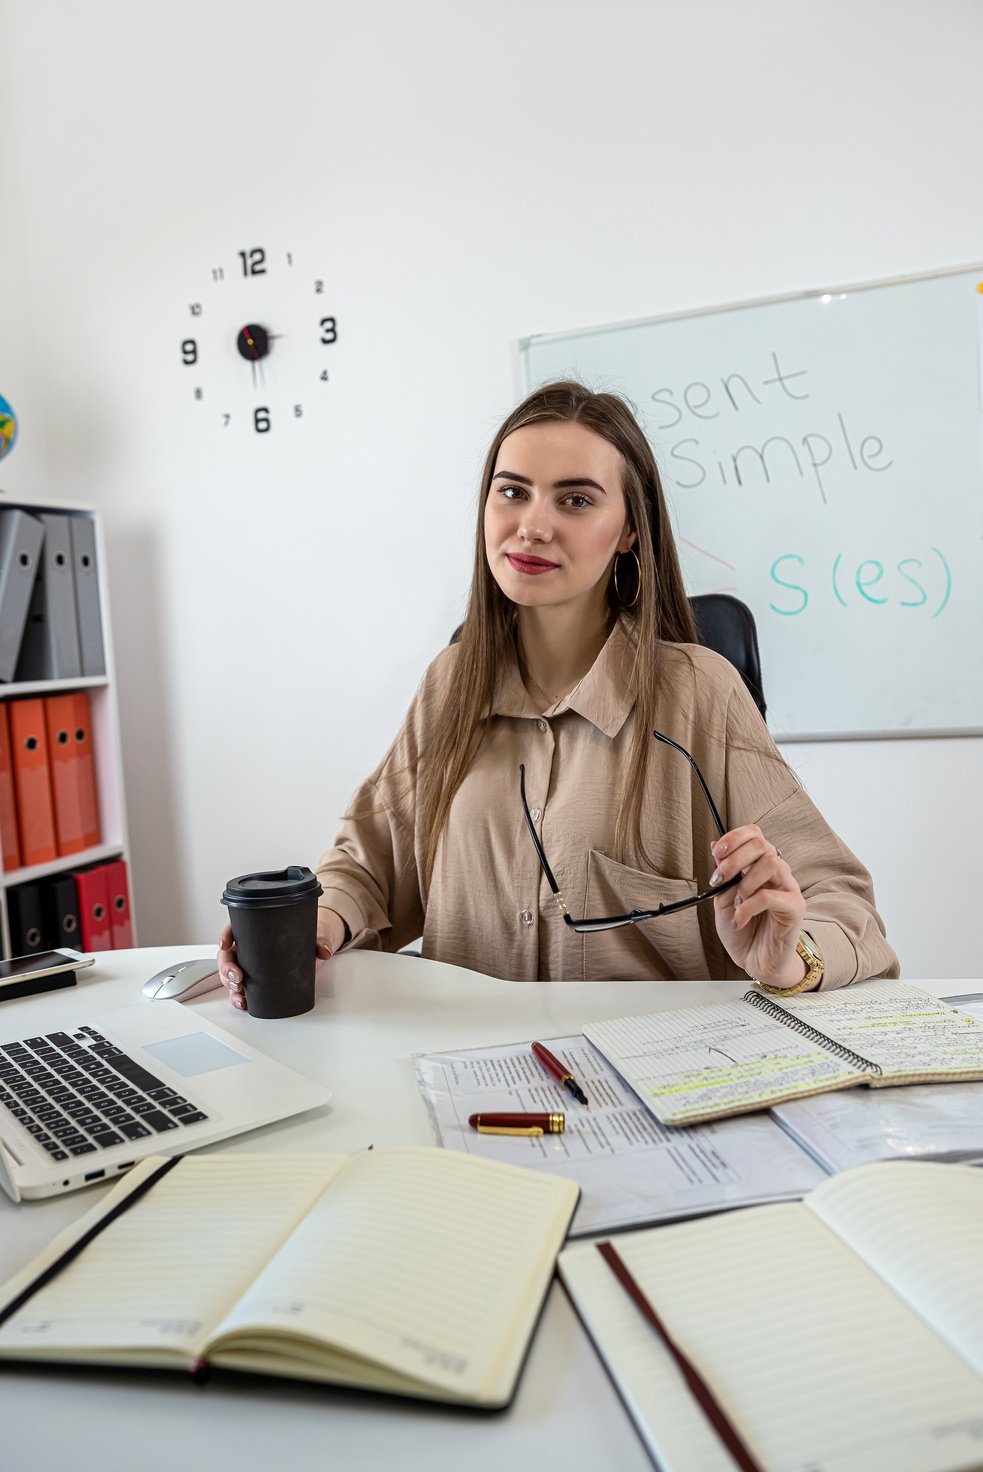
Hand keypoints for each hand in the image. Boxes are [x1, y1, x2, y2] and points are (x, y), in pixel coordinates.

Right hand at [216, 908, 345, 1011]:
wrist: (314, 949)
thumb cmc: (307, 936)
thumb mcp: (314, 935)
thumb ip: (320, 941)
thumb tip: (324, 951)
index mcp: (256, 929)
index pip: (235, 927)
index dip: (226, 935)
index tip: (226, 944)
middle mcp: (249, 947)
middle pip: (227, 955)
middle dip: (227, 967)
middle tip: (237, 976)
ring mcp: (250, 965)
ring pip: (230, 974)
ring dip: (229, 984)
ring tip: (239, 992)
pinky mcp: (257, 980)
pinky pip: (240, 989)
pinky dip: (237, 997)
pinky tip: (242, 1001)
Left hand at [709, 825, 807, 986]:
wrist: (755, 962)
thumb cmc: (742, 932)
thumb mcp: (723, 901)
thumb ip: (723, 876)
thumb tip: (717, 848)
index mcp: (760, 867)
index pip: (755, 835)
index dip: (735, 838)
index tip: (718, 853)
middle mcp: (778, 874)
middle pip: (762, 845)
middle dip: (735, 859)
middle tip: (719, 879)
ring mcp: (789, 889)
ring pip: (772, 863)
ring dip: (746, 881)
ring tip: (736, 901)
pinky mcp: (795, 908)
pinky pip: (770, 896)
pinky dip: (748, 907)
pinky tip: (740, 920)